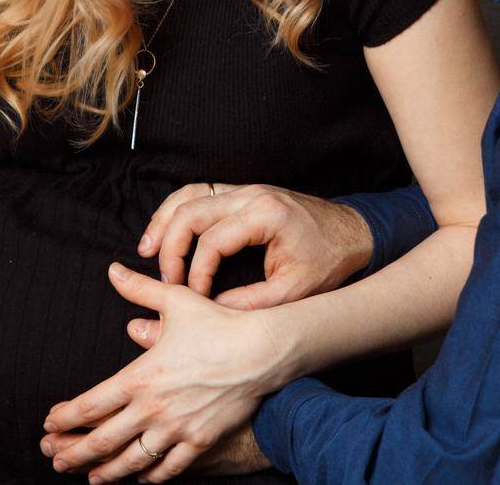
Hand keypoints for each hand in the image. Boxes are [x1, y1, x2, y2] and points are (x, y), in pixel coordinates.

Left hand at [39, 263, 292, 482]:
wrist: (261, 351)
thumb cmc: (218, 323)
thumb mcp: (176, 300)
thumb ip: (139, 289)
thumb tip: (113, 270)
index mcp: (140, 376)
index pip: (90, 405)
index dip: (64, 418)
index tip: (49, 424)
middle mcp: (153, 408)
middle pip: (102, 440)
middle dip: (73, 453)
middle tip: (55, 461)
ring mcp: (176, 429)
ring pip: (131, 460)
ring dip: (106, 472)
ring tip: (91, 479)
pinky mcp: (200, 441)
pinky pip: (169, 467)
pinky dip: (151, 476)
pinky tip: (141, 478)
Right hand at [137, 183, 372, 309]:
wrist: (353, 233)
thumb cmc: (329, 260)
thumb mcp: (296, 291)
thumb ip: (252, 302)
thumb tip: (211, 309)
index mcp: (265, 215)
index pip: (212, 241)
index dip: (196, 273)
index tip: (194, 298)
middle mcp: (251, 195)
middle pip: (192, 211)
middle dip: (170, 247)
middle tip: (165, 279)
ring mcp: (245, 189)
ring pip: (189, 195)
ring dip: (164, 221)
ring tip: (146, 250)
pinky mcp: (242, 192)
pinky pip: (200, 192)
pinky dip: (178, 210)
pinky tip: (165, 231)